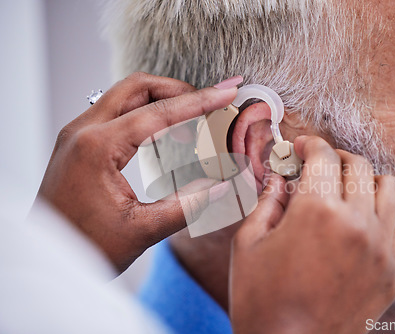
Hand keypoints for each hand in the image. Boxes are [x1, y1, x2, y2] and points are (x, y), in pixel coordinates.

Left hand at [37, 72, 239, 272]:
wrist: (47, 258)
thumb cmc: (83, 246)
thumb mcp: (141, 230)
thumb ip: (186, 205)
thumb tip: (220, 186)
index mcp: (97, 147)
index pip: (158, 112)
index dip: (198, 102)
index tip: (224, 93)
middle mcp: (83, 131)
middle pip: (139, 87)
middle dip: (179, 90)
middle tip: (210, 102)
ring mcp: (79, 134)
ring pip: (126, 96)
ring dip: (162, 100)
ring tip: (193, 120)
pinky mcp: (81, 143)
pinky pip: (118, 113)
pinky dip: (146, 113)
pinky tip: (166, 133)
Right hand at [230, 136, 394, 333]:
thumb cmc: (260, 301)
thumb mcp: (249, 245)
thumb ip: (266, 202)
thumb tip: (278, 178)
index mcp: (316, 211)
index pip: (323, 157)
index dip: (310, 144)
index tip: (301, 147)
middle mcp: (356, 223)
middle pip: (358, 166)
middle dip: (335, 158)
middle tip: (319, 166)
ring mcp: (380, 248)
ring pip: (389, 188)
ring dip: (367, 180)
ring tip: (347, 189)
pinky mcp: (393, 271)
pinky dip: (384, 217)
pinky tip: (363, 225)